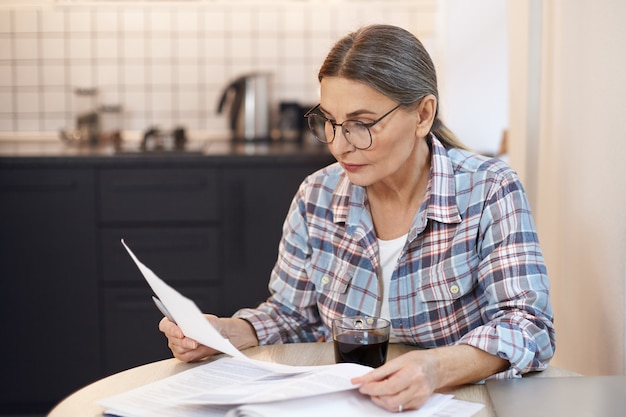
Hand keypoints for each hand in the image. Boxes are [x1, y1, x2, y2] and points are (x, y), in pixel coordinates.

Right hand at [158, 314, 259, 361]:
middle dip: (184, 342)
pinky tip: (200, 350)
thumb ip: (200, 322)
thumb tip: (194, 328)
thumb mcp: (208, 320)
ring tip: (199, 345)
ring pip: (179, 349)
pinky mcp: (182, 355)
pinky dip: (193, 354)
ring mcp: (176, 345)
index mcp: (174, 321)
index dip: (171, 329)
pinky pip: (184, 357)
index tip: (181, 333)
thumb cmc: (210, 324)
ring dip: (189, 348)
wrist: (217, 334)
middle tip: (194, 343)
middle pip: (173, 339)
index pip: (166, 325)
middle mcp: (172, 334)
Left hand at [352, 345, 509, 411]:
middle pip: (390, 399)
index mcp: (412, 372)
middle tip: (367, 388)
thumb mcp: (398, 360)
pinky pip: (400, 408)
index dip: (371, 387)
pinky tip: (387, 394)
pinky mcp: (419, 404)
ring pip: (394, 406)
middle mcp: (417, 386)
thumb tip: (363, 379)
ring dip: (380, 400)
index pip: (388, 385)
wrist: (436, 367)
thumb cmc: (417, 360)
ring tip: (376, 391)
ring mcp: (419, 397)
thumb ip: (381, 371)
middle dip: (374, 395)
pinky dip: (390, 402)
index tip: (360, 385)